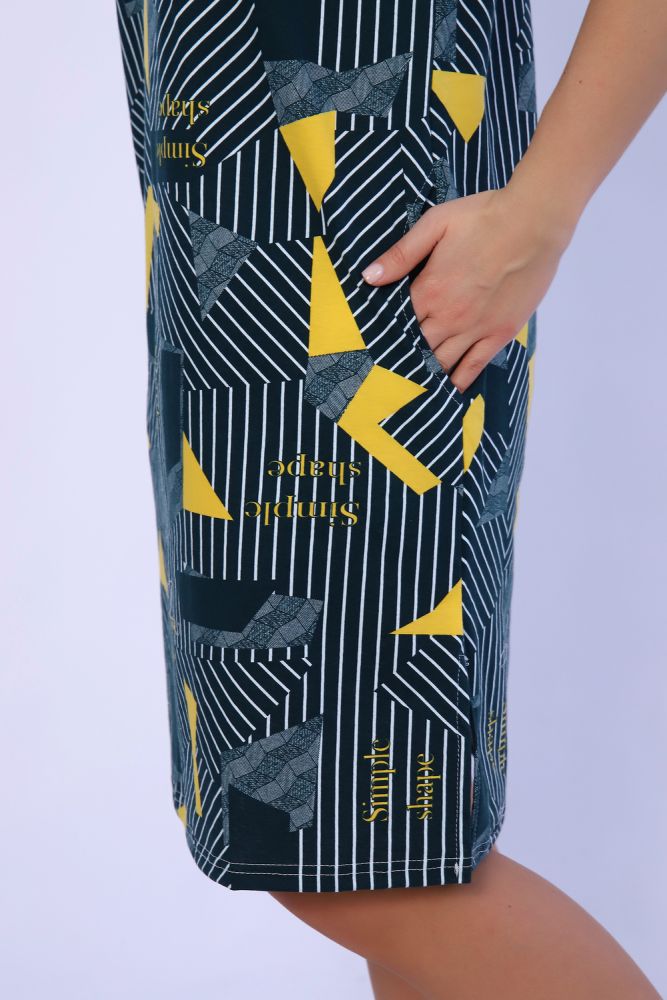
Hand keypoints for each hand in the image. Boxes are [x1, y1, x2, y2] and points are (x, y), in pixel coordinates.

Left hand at [361, 185, 574, 393]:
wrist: (534, 222)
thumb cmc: (484, 217)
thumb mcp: (435, 224)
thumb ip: (401, 254)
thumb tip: (368, 277)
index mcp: (429, 290)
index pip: (397, 323)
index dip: (385, 334)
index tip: (374, 346)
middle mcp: (449, 316)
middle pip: (416, 348)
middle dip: (401, 359)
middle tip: (388, 372)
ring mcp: (475, 328)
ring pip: (442, 363)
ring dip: (425, 374)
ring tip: (411, 387)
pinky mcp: (499, 333)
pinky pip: (474, 366)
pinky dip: (458, 382)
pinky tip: (447, 392)